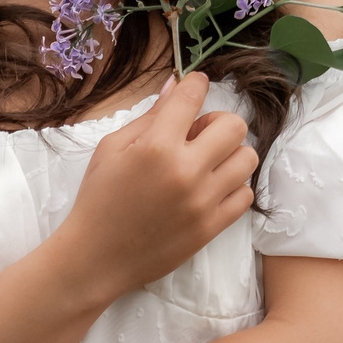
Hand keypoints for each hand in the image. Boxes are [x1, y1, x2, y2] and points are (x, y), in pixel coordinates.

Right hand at [55, 72, 257, 299]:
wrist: (96, 257)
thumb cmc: (98, 199)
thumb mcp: (111, 149)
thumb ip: (149, 117)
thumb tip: (175, 86)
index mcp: (156, 146)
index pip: (192, 97)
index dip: (196, 84)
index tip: (195, 85)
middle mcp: (185, 170)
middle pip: (233, 126)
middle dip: (217, 121)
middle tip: (198, 134)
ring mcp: (203, 201)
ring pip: (246, 158)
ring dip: (229, 154)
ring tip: (207, 163)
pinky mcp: (211, 227)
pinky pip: (245, 195)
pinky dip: (232, 186)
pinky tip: (211, 188)